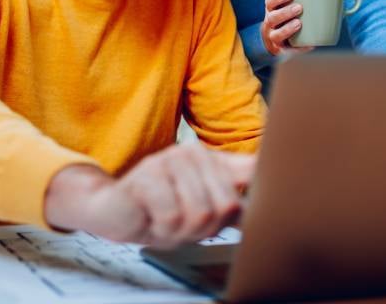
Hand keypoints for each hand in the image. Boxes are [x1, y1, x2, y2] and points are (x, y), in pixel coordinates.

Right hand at [44, 144, 254, 247]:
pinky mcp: (146, 176)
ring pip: (199, 213)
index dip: (267, 180)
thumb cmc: (160, 209)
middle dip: (207, 227)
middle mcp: (192, 154)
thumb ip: (234, 200)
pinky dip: (162, 228)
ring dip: (182, 230)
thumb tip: (271, 204)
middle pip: (226, 205)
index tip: (272, 189)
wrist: (114, 210)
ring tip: (167, 222)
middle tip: (185, 224)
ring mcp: (167, 161)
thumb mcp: (203, 206)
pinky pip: (171, 216)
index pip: (251, 169)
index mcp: (211, 159)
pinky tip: (152, 218)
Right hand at [261, 0, 315, 56]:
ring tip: (299, 23)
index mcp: (272, 10)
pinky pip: (286, 51)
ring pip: (276, 35)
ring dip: (287, 29)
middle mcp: (270, 24)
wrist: (279, 41)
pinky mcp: (281, 51)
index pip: (270, 1)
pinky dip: (297, 49)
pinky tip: (308, 45)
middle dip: (285, 12)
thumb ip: (306, 0)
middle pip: (272, 18)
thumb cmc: (291, 19)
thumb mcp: (292, 7)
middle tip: (299, 8)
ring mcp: (273, 38)